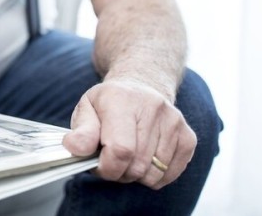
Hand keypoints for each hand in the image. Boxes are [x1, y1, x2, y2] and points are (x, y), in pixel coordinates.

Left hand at [63, 77, 196, 189]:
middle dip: (119, 173)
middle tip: (111, 161)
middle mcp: (152, 107)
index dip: (107, 167)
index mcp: (121, 99)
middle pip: (136, 165)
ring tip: (127, 158)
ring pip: (154, 174)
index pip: (120, 149)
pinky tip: (145, 159)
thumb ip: (81, 131)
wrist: (142, 85)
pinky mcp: (188, 136)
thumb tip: (74, 147)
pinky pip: (170, 175)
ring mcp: (174, 122)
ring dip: (136, 175)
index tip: (99, 165)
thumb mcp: (87, 108)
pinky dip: (154, 176)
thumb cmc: (109, 103)